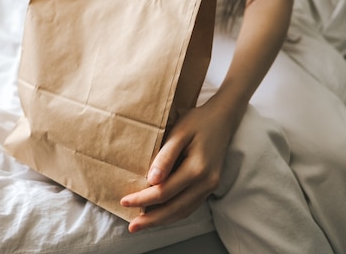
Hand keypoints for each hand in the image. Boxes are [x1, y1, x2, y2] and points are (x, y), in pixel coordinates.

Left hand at [120, 100, 238, 232]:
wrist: (222, 119)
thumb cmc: (197, 122)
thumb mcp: (179, 132)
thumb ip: (166, 156)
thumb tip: (152, 180)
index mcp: (197, 168)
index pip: (164, 192)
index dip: (143, 199)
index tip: (124, 201)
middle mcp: (206, 182)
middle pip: (175, 208)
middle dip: (152, 219)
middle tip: (132, 227)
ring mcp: (210, 186)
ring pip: (184, 211)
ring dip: (162, 220)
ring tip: (142, 224)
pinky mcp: (210, 187)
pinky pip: (190, 206)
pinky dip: (174, 213)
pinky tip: (160, 215)